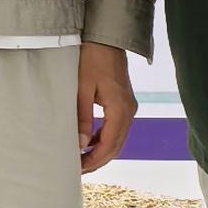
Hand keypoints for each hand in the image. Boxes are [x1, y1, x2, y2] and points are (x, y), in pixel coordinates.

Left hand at [76, 41, 135, 175]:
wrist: (107, 37)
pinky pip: (117, 127)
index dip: (94, 160)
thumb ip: (83, 117)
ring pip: (117, 138)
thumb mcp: (82, 88)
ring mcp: (129, 107)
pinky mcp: (124, 102)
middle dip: (98, 160)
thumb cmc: (92, 58)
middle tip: (78, 169)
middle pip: (116, 145)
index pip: (109, 145)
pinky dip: (105, 138)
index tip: (79, 169)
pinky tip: (91, 141)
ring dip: (102, 150)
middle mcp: (129, 111)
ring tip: (82, 159)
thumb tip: (81, 144)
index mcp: (120, 109)